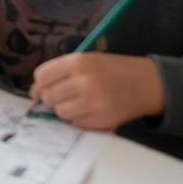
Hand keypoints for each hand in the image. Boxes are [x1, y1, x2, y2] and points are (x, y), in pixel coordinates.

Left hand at [29, 52, 164, 130]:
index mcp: (79, 62)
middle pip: (48, 96)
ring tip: (77, 102)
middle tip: (60, 97)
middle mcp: (84, 82)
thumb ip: (61, 72)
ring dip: (64, 109)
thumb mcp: (88, 60)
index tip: (40, 89)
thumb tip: (35, 92)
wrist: (147, 83)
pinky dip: (78, 119)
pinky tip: (89, 110)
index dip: (39, 84)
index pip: (42, 76)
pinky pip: (75, 123)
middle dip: (50, 98)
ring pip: (60, 112)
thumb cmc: (112, 70)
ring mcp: (94, 102)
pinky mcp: (102, 119)